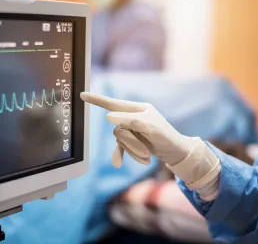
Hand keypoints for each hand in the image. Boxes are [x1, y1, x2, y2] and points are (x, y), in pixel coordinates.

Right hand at [81, 92, 198, 167]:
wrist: (175, 153)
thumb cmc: (166, 137)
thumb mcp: (150, 127)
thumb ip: (129, 120)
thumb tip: (108, 116)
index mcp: (138, 109)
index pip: (113, 103)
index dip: (97, 100)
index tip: (82, 95)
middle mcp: (132, 117)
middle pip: (117, 127)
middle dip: (129, 140)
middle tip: (145, 146)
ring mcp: (131, 129)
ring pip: (119, 139)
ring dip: (131, 149)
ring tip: (146, 154)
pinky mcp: (131, 140)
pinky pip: (119, 147)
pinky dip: (120, 154)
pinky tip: (117, 163)